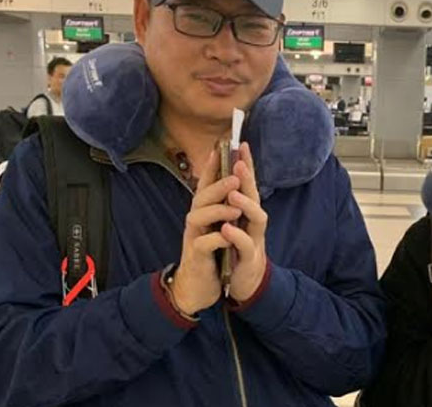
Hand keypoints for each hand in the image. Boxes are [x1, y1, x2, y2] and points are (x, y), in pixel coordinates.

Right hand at [171, 150, 242, 313]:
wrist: (200, 286)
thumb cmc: (213, 253)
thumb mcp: (222, 226)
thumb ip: (227, 205)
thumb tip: (238, 179)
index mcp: (205, 211)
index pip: (208, 183)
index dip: (213, 165)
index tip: (222, 146)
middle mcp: (196, 220)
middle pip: (201, 196)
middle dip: (218, 186)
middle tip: (234, 178)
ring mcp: (193, 237)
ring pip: (197, 217)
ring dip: (217, 211)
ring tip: (235, 210)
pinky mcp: (195, 256)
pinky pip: (202, 244)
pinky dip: (216, 239)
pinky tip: (229, 237)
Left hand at [222, 142, 268, 302]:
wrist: (245, 282)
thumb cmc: (237, 249)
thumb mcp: (232, 222)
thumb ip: (229, 202)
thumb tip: (223, 174)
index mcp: (247, 212)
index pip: (247, 184)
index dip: (246, 165)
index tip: (241, 144)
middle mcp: (254, 221)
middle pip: (255, 195)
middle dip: (248, 178)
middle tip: (239, 161)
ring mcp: (255, 238)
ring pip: (257, 218)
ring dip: (245, 204)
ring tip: (233, 193)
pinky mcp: (249, 257)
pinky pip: (246, 245)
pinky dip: (237, 236)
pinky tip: (227, 228)